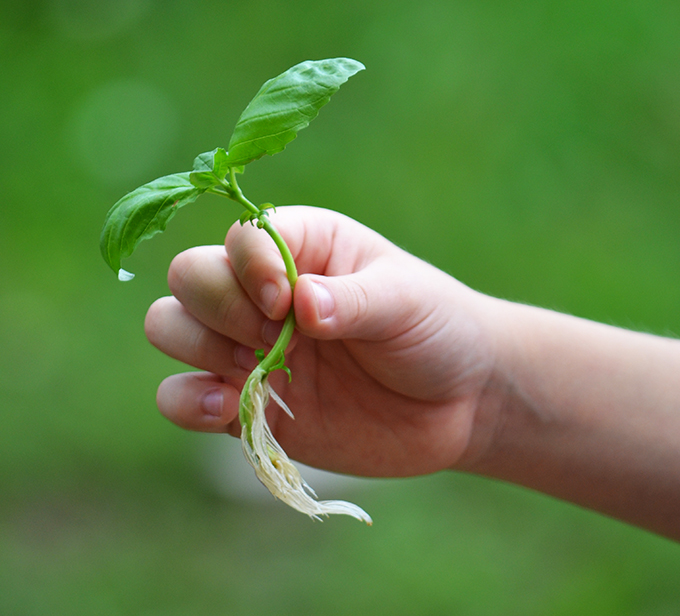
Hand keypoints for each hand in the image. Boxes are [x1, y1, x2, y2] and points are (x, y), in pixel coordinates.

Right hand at [145, 206, 499, 476]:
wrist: (457, 402)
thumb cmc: (435, 329)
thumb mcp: (405, 301)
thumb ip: (351, 299)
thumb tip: (299, 305)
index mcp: (303, 247)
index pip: (240, 239)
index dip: (251, 268)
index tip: (286, 301)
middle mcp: (263, 293)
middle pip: (190, 277)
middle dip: (221, 306)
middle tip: (277, 336)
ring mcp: (249, 349)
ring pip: (171, 328)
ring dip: (198, 347)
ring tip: (257, 373)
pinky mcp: (246, 403)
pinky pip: (180, 397)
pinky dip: (188, 402)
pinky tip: (228, 408)